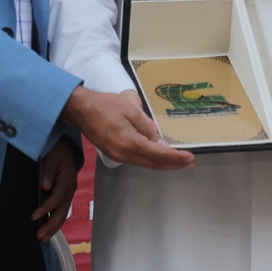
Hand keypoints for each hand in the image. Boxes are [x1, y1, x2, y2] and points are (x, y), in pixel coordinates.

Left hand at [33, 137, 78, 240]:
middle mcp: (70, 188)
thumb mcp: (52, 155)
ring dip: (54, 227)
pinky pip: (61, 210)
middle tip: (39, 236)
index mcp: (67, 178)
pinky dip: (55, 221)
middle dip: (51, 225)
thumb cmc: (56, 149)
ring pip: (63, 213)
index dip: (46, 209)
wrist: (64, 146)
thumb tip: (45, 187)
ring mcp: (68, 192)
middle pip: (62, 210)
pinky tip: (48, 229)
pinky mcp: (64, 194)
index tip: (33, 217)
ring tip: (43, 238)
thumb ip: (48, 170)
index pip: (57, 198)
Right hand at [61, 87, 194, 169]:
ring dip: (162, 163)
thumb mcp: (132, 111)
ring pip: (145, 163)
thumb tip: (161, 144)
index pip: (159, 154)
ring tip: (178, 161)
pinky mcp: (114, 153)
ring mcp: (117, 156)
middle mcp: (123, 154)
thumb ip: (147, 129)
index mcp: (129, 143)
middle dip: (173, 164)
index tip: (190, 158)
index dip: (176, 158)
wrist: (81, 109)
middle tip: (189, 163)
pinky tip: (158, 155)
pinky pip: (136, 160)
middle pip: (153, 164)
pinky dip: (150, 159)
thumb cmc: (106, 106)